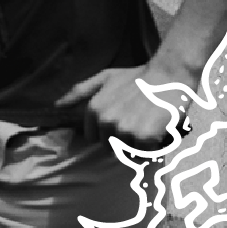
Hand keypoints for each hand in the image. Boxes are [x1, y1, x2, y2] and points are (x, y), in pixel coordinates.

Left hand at [63, 65, 182, 149]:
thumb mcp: (105, 77)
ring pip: (127, 152)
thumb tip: (57, 105)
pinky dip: (152, 146)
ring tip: (148, 123)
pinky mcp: (144, 136)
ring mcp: (125, 129)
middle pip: (110, 147)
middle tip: (138, 119)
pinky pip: (144, 153)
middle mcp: (106, 121)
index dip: (108, 132)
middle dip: (123, 138)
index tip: (122, 119)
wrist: (169, 73)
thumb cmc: (139, 76)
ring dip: (138, 143)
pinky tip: (157, 129)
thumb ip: (80, 91)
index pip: (93, 138)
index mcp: (94, 109)